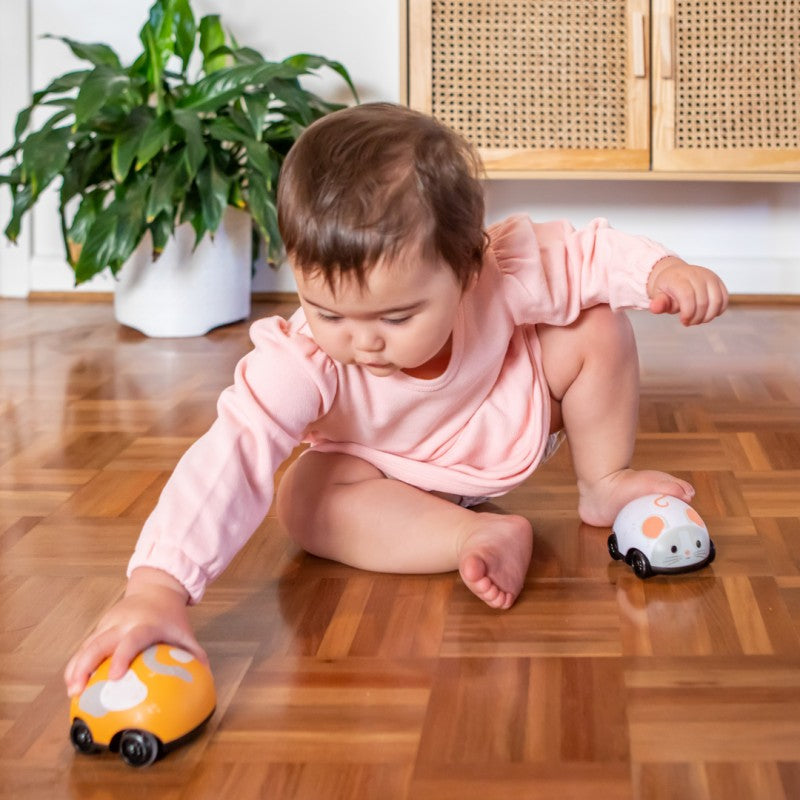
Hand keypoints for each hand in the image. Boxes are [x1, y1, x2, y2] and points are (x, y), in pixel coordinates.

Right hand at [63, 567, 206, 697]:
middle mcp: (123, 622)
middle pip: (98, 642)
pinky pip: (86, 645)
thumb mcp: (184, 632)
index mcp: (145, 624)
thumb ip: (194, 655)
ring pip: (87, 644)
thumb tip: (204, 681)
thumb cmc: (171, 616)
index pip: (132, 639)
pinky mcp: (101, 626)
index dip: (122, 656)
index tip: (115, 677)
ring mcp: (109, 623)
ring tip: (71, 692)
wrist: (156, 588)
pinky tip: (74, 684)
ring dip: (76, 667)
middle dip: (85, 665)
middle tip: (77, 690)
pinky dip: (78, 663)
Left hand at [647, 256, 728, 325]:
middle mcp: (697, 274)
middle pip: (703, 301)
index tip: (683, 321)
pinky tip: (707, 314)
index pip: (688, 296)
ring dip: (708, 316)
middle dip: (697, 318)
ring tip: (698, 320)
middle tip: (689, 322)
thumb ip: (658, 303)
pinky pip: (724, 299)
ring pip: (717, 301)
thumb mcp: (658, 295)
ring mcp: (710, 277)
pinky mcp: (718, 282)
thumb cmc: (666, 288)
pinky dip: (717, 311)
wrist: (674, 274)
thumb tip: (655, 308)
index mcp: (679, 278)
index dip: (688, 313)